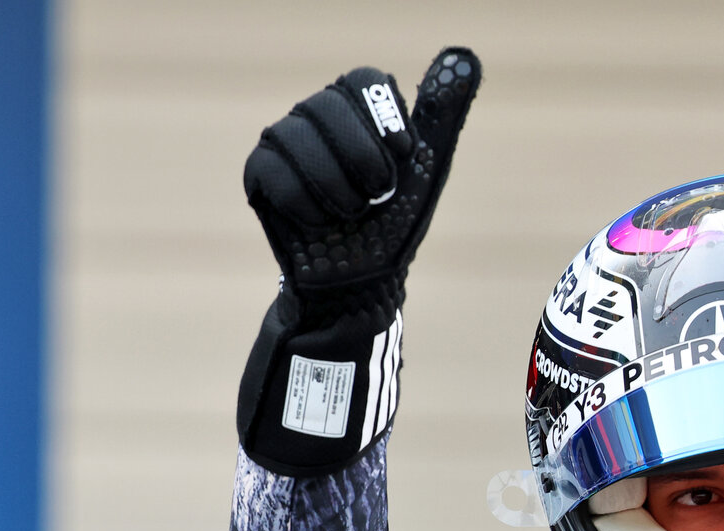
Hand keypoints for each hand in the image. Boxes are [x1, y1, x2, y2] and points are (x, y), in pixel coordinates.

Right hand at [236, 49, 480, 473]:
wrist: (361, 281)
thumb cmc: (393, 222)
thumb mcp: (424, 164)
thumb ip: (442, 111)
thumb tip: (465, 56)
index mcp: (356, 105)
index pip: (364, 79)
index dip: (385, 119)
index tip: (403, 156)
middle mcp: (316, 113)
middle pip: (328, 103)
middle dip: (362, 159)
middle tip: (377, 196)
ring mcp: (282, 139)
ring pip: (297, 134)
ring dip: (336, 185)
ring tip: (350, 214)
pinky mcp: (258, 171)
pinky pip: (276, 171)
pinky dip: (307, 203)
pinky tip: (319, 222)